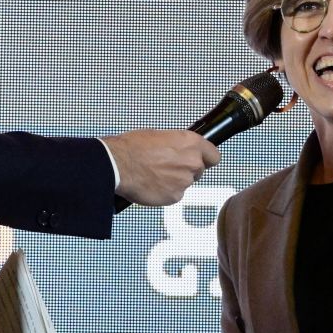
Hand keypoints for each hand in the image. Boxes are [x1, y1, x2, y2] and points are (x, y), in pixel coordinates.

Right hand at [106, 129, 220, 206]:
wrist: (118, 165)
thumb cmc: (132, 148)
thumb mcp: (159, 135)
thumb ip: (177, 144)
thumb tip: (179, 148)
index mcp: (190, 143)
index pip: (214, 155)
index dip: (206, 158)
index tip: (202, 160)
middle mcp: (192, 162)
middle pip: (199, 170)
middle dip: (186, 170)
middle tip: (168, 166)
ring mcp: (184, 181)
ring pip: (185, 183)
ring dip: (175, 181)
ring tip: (156, 174)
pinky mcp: (175, 197)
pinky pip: (175, 195)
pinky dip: (166, 192)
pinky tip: (153, 184)